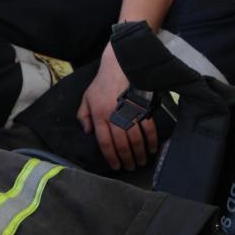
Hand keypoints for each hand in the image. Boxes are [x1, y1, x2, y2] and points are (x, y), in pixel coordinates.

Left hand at [76, 44, 157, 170]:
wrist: (119, 66)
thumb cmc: (101, 83)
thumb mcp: (86, 98)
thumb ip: (83, 116)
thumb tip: (87, 133)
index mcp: (99, 115)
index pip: (104, 142)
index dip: (111, 157)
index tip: (115, 166)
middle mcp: (114, 116)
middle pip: (121, 144)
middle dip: (127, 159)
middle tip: (131, 168)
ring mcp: (130, 113)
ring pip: (136, 139)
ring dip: (140, 153)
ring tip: (141, 161)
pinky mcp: (142, 108)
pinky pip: (148, 128)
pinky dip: (151, 140)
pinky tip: (152, 149)